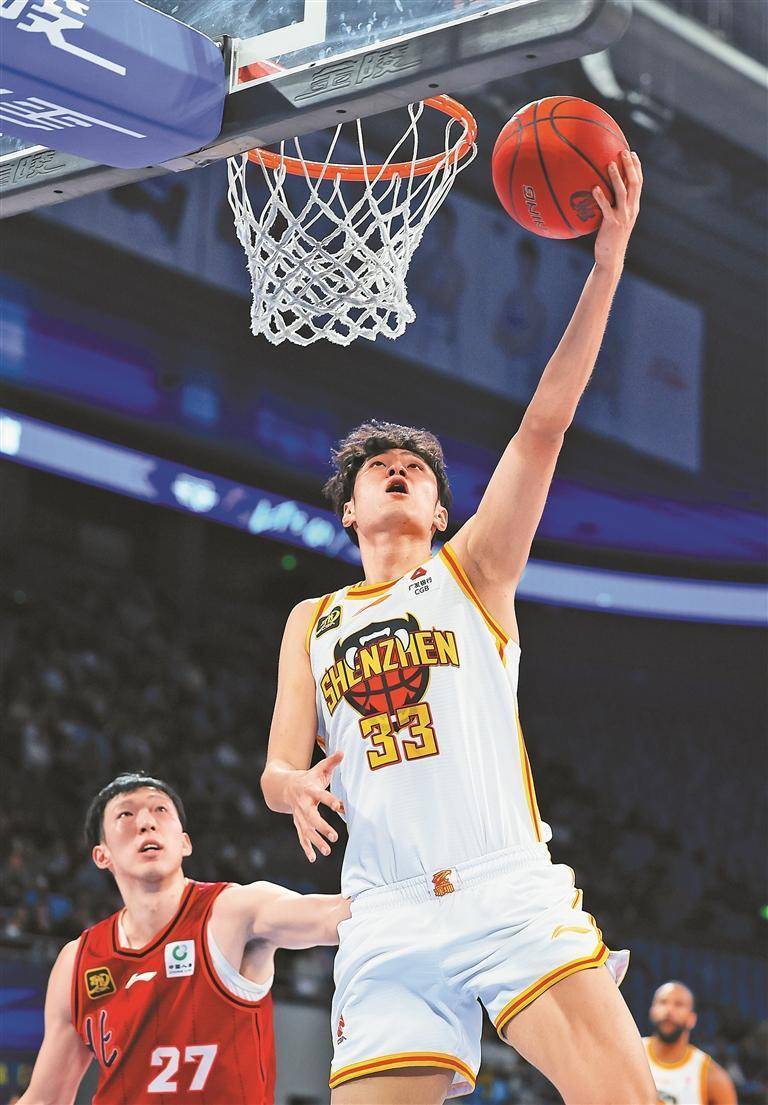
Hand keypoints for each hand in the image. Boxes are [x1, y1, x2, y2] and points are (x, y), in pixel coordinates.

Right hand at [287, 749, 343, 861]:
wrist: (283, 786)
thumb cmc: (307, 778)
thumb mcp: (318, 768)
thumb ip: (331, 761)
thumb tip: (343, 751)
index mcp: (310, 790)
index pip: (322, 796)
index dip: (331, 801)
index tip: (341, 807)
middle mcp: (303, 805)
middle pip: (312, 817)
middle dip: (322, 827)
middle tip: (335, 836)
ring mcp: (299, 816)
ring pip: (306, 830)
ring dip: (316, 842)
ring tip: (327, 851)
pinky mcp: (297, 823)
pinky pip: (301, 837)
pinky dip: (306, 848)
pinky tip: (312, 858)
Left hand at [592, 149, 642, 273]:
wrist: (611, 258)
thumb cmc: (609, 239)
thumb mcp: (615, 220)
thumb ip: (612, 206)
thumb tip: (599, 191)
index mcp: (634, 207)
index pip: (639, 183)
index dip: (637, 168)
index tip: (632, 153)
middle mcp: (631, 209)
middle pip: (634, 183)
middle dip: (630, 166)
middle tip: (623, 151)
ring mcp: (623, 216)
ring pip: (622, 192)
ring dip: (616, 177)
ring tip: (609, 163)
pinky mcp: (612, 224)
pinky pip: (606, 208)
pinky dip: (601, 197)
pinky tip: (594, 188)